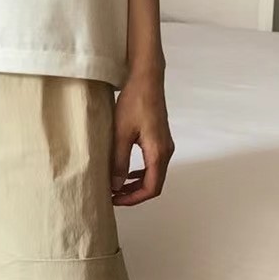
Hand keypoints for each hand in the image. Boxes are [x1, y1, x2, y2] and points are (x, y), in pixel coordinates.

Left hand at [110, 70, 173, 205]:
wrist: (146, 79)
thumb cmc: (135, 101)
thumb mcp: (121, 133)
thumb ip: (119, 161)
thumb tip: (116, 185)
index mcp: (158, 152)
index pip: (151, 188)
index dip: (133, 199)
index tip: (115, 200)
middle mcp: (165, 151)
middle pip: (154, 184)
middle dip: (133, 194)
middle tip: (113, 196)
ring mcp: (164, 145)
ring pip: (153, 175)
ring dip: (136, 184)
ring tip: (117, 187)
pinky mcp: (160, 139)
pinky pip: (152, 164)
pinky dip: (140, 173)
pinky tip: (126, 172)